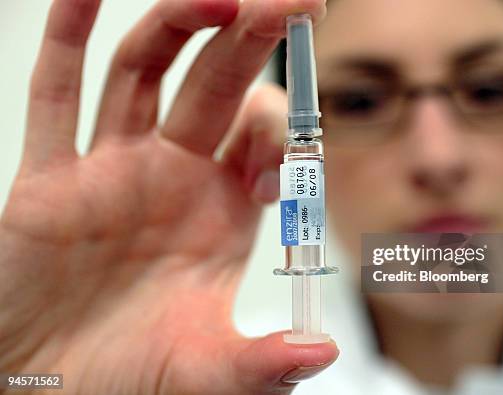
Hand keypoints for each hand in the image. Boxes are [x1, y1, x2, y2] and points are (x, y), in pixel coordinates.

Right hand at [0, 0, 336, 392]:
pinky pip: (54, 93)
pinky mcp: (51, 178)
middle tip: (295, 1)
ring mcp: (112, 168)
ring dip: (180, 25)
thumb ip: (265, 362)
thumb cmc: (131, 379)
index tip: (291, 158)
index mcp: (222, 210)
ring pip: (145, 72)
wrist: (52, 393)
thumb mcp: (209, 370)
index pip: (265, 138)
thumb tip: (323, 350)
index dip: (287, 132)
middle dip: (254, 41)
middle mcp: (173, 175)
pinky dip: (67, 38)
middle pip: (216, 85)